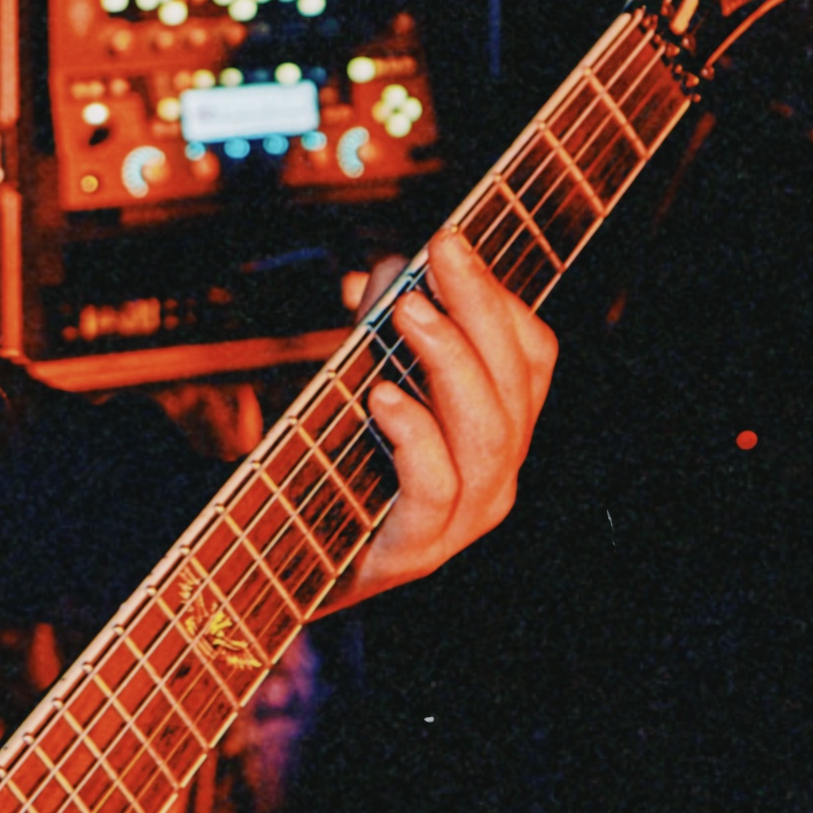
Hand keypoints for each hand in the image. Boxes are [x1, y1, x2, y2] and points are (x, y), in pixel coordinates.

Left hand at [330, 221, 555, 605]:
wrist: (281, 571)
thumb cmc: (332, 466)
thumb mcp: (360, 380)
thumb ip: (379, 327)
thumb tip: (394, 265)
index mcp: (498, 431)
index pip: (532, 356)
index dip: (499, 296)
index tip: (451, 241)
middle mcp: (496, 476)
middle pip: (515, 385)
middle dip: (479, 308)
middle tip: (440, 253)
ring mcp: (463, 521)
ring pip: (490, 434)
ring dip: (452, 359)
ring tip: (408, 309)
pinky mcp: (415, 552)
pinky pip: (435, 490)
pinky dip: (415, 437)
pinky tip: (383, 396)